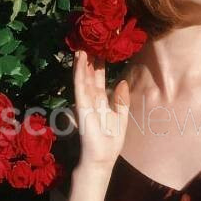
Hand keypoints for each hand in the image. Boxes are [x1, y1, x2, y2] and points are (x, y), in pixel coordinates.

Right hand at [71, 49, 129, 169]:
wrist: (102, 157)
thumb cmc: (110, 140)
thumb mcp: (121, 117)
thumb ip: (121, 100)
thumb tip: (122, 82)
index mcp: (101, 102)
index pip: (98, 80)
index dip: (99, 66)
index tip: (100, 51)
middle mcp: (91, 99)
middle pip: (90, 76)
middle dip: (90, 61)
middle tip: (89, 43)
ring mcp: (85, 102)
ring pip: (83, 79)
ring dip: (81, 64)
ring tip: (81, 48)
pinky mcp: (81, 106)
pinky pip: (80, 87)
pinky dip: (79, 74)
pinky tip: (79, 62)